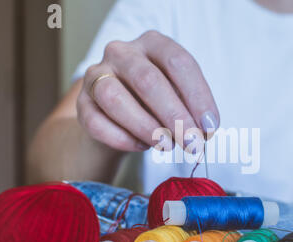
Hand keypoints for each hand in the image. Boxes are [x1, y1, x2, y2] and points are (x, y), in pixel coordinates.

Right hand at [77, 30, 219, 152]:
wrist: (120, 116)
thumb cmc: (156, 102)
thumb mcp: (179, 96)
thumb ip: (191, 110)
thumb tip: (203, 134)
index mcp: (153, 43)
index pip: (178, 62)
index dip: (198, 96)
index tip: (209, 127)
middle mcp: (122, 52)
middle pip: (147, 79)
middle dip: (175, 116)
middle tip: (192, 143)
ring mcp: (97, 74)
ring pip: (115, 98)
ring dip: (146, 127)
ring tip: (167, 145)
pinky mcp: (82, 102)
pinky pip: (96, 122)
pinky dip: (122, 138)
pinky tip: (142, 146)